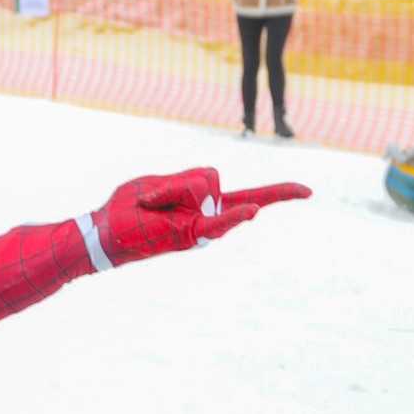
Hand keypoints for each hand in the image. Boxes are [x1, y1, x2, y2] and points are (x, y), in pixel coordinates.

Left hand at [92, 167, 310, 264]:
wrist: (105, 232)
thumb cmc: (129, 209)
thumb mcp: (156, 185)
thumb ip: (185, 183)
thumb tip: (204, 195)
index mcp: (206, 203)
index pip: (250, 194)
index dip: (279, 193)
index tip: (308, 192)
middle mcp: (210, 217)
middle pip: (209, 176)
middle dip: (177, 181)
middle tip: (150, 200)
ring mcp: (202, 228)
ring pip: (200, 186)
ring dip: (167, 189)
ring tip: (148, 207)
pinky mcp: (189, 236)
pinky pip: (215, 224)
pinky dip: (233, 218)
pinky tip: (252, 212)